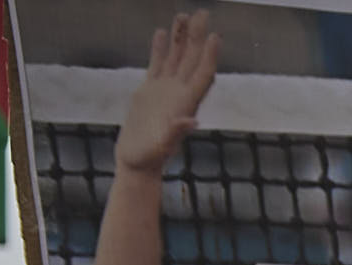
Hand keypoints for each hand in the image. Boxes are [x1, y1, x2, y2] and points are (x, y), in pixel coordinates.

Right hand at [117, 13, 219, 173]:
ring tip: (184, 15)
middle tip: (203, 13)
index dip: (209, 55)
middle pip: (192, 59)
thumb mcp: (162, 147)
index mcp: (185, 103)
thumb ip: (176, 133)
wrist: (136, 162)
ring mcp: (165, 90)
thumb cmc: (150, 158)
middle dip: (198, 36)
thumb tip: (192, 120)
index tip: (215, 35)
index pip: (202, 74)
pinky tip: (161, 31)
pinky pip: (157, 64)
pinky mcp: (149, 91)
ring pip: (175, 57)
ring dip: (181, 37)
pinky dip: (159, 48)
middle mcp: (179, 93)